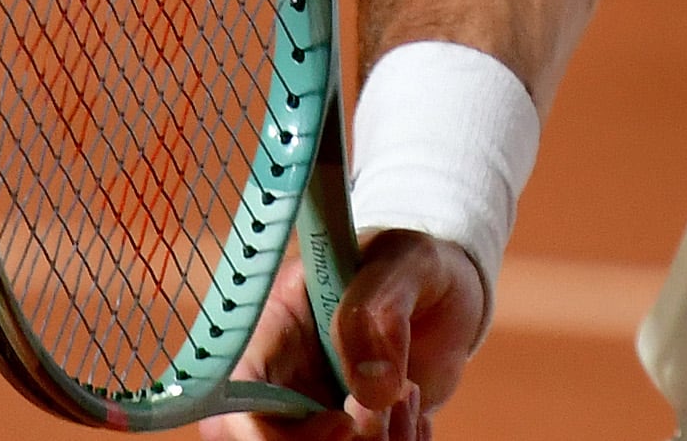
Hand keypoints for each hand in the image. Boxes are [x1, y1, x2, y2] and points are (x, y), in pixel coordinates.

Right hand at [192, 228, 487, 440]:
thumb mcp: (405, 262)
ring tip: (410, 393)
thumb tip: (370, 387)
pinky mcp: (350, 433)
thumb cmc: (411, 265)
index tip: (343, 422)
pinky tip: (415, 409)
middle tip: (383, 412)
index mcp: (272, 327)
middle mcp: (284, 379)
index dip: (277, 431)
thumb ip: (377, 307)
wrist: (446, 292)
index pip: (240, 396)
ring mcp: (315, 412)